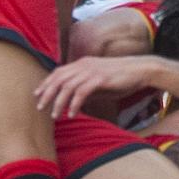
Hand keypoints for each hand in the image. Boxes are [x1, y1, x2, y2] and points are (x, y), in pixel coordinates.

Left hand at [34, 55, 155, 117]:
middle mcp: (84, 65)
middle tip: (40, 107)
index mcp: (82, 63)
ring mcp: (92, 71)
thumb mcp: (99, 82)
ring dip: (59, 102)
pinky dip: (75, 104)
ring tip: (55, 115)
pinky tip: (72, 114)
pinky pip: (82, 92)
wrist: (141, 70)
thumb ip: (85, 88)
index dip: (46, 83)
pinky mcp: (101, 78)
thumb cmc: (121, 78)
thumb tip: (73, 101)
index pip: (58, 72)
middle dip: (47, 93)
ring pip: (68, 86)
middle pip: (59, 78)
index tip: (37, 95)